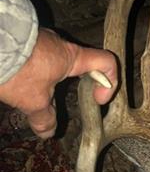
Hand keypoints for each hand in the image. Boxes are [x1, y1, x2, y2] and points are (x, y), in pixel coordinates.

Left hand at [0, 28, 117, 138]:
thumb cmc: (17, 68)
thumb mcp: (33, 100)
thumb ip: (44, 117)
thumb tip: (48, 132)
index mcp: (72, 57)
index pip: (107, 63)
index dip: (109, 84)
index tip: (97, 101)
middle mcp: (60, 44)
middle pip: (80, 66)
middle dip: (74, 87)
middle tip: (59, 102)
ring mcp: (41, 39)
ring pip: (55, 63)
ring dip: (49, 80)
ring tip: (31, 94)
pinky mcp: (24, 39)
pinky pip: (37, 57)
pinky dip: (33, 72)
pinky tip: (19, 82)